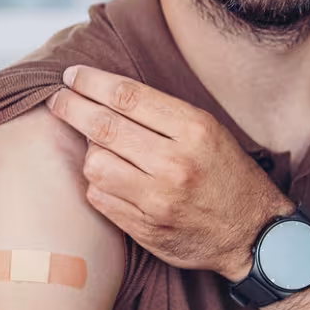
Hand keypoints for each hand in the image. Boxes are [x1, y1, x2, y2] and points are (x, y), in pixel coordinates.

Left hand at [47, 65, 292, 280]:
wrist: (252, 233)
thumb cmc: (226, 174)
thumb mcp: (209, 131)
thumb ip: (161, 114)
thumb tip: (103, 93)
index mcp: (194, 130)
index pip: (127, 97)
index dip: (91, 82)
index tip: (72, 76)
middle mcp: (175, 163)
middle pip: (103, 127)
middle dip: (71, 108)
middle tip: (57, 99)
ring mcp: (158, 200)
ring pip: (95, 164)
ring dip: (88, 151)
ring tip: (97, 147)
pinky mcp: (146, 229)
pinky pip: (100, 198)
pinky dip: (97, 183)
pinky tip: (107, 177)